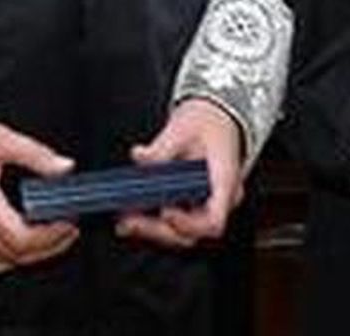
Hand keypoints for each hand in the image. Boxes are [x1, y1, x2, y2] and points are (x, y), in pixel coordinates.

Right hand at [0, 117, 78, 272]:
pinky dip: (6, 254)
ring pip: (0, 262)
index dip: (51, 237)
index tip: (68, 223)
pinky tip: (19, 237)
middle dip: (47, 247)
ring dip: (27, 254)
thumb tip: (64, 168)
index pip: (21, 239)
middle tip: (67, 229)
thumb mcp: (0, 139)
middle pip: (14, 256)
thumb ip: (36, 155)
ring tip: (49, 234)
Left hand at [116, 98, 242, 247]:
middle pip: (192, 233)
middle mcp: (220, 200)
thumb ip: (162, 146)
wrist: (217, 116)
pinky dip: (151, 221)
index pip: (213, 221)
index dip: (188, 224)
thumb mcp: (184, 126)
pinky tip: (129, 214)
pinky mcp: (192, 204)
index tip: (165, 211)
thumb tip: (141, 158)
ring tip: (124, 220)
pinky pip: (174, 222)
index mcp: (225, 182)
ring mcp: (207, 205)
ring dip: (150, 228)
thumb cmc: (209, 121)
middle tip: (129, 220)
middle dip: (157, 230)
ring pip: (181, 232)